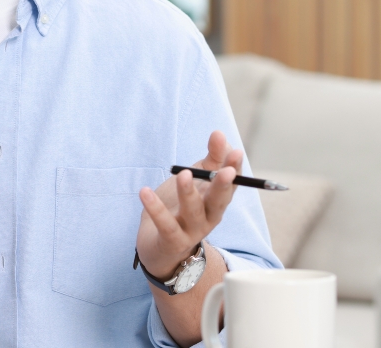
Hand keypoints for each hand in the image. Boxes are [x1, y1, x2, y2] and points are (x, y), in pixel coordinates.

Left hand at [135, 131, 242, 278]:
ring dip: (189, 193)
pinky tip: (144, 191)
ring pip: (193, 212)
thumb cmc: (181, 208)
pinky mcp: (171, 240)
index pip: (231, 185)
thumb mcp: (196, 181)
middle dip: (223, 186)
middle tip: (225, 171)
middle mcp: (209, 217)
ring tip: (182, 174)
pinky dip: (155, 208)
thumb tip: (220, 135)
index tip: (236, 152)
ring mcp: (192, 230)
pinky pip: (164, 224)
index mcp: (216, 201)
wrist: (159, 245)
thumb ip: (210, 159)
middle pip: (219, 201)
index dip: (235, 170)